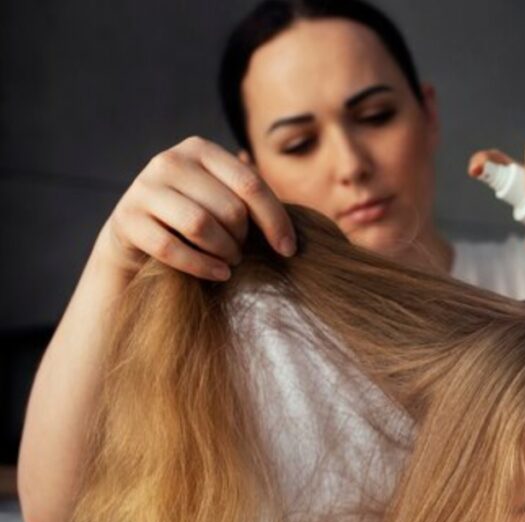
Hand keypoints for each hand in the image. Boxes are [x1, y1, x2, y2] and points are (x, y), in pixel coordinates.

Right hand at [95, 136, 295, 282]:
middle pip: (229, 209)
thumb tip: (301, 229)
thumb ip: (253, 201)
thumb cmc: (197, 220)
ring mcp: (144, 187)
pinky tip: (218, 274)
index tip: (289, 250)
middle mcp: (170, 160)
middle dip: (244, 240)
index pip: (251, 185)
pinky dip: (201, 266)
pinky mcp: (126, 218)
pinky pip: (171, 247)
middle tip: (243, 254)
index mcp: (201, 149)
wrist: (137, 236)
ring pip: (201, 226)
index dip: (276, 220)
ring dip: (224, 252)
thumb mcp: (225, 201)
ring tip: (230, 262)